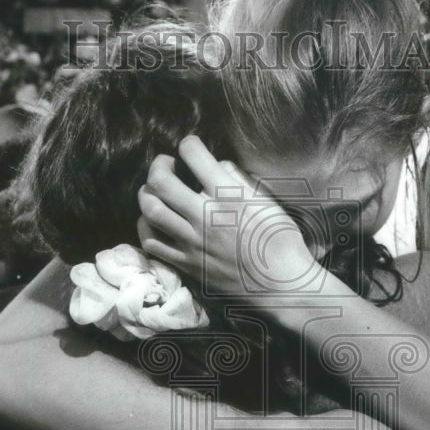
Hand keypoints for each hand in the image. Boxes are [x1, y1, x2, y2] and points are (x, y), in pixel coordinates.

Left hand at [137, 136, 322, 300]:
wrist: (281, 286)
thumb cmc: (282, 241)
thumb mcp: (267, 202)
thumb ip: (240, 180)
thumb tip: (219, 165)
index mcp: (227, 195)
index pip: (193, 154)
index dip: (189, 144)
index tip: (191, 147)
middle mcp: (204, 215)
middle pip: (161, 180)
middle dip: (159, 165)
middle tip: (167, 165)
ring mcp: (192, 241)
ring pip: (150, 209)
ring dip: (147, 193)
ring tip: (155, 191)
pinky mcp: (187, 263)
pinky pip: (152, 242)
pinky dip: (147, 226)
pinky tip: (154, 220)